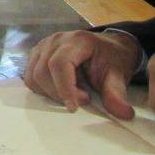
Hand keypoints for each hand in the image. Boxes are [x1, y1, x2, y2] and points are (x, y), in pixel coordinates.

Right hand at [24, 30, 140, 118]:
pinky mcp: (37, 56)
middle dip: (60, 93)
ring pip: (33, 76)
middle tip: (84, 99)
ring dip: (50, 92)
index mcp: (76, 40)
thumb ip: (117, 93)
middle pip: (43, 71)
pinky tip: (61, 90)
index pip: (59, 63)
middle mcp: (55, 41)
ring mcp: (43, 47)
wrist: (108, 48)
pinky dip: (43, 89)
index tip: (74, 108)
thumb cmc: (112, 58)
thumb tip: (123, 113)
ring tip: (73, 93)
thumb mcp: (119, 74)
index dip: (64, 88)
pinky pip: (31, 77)